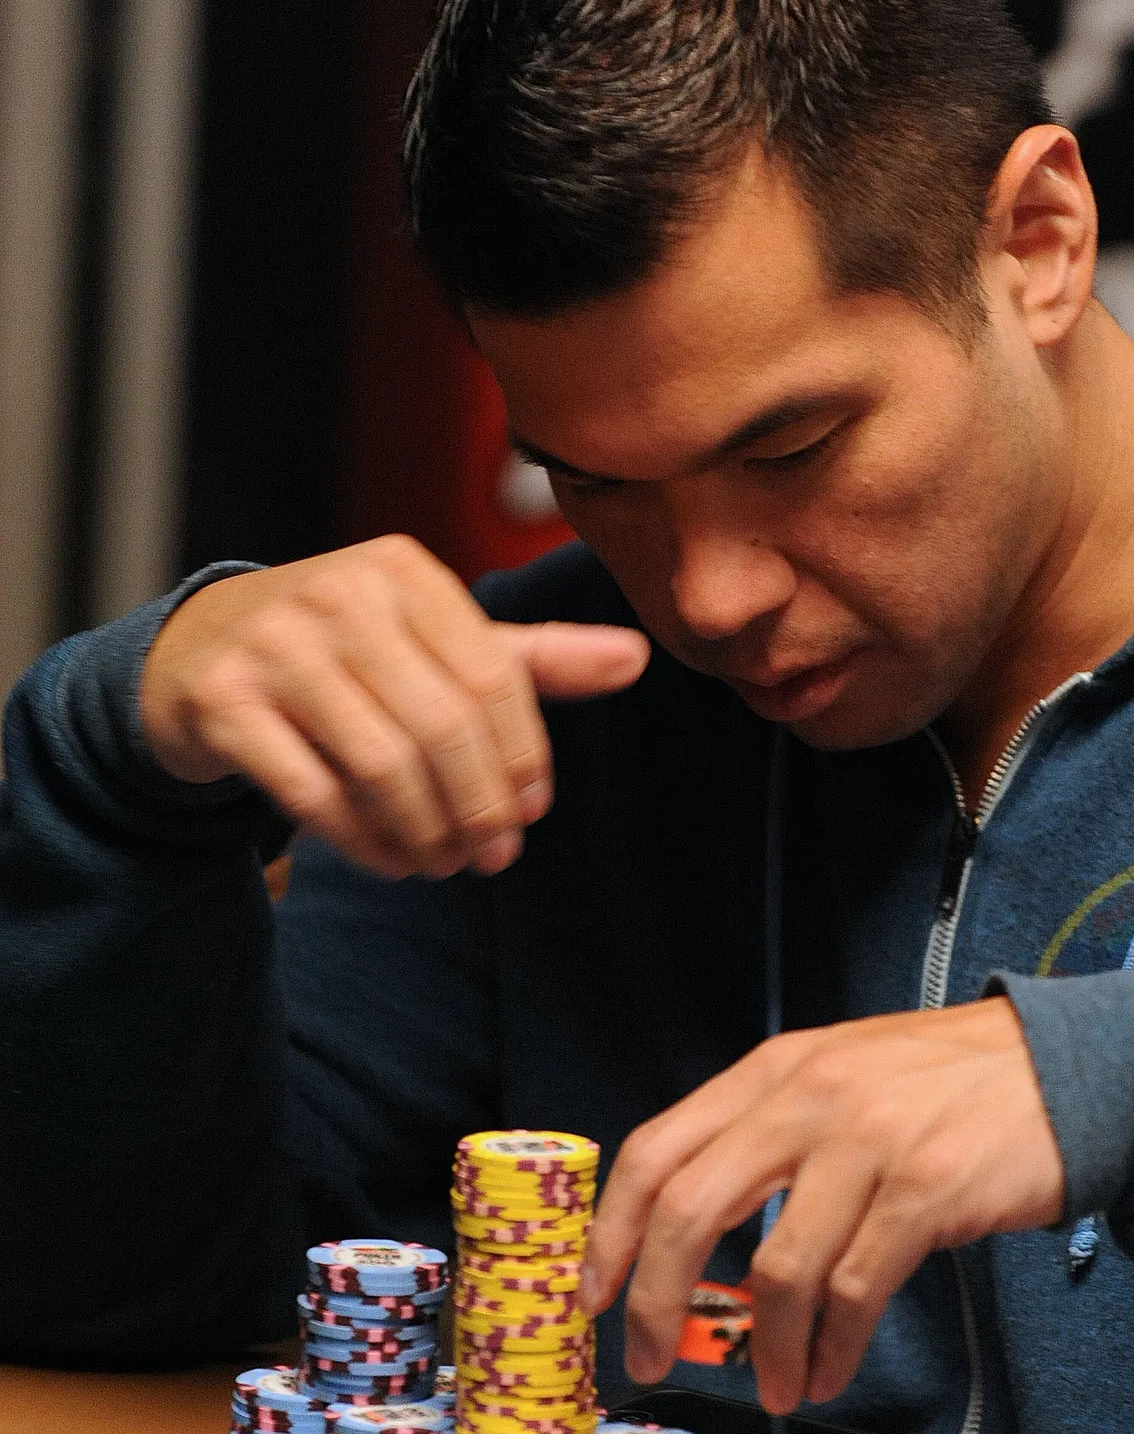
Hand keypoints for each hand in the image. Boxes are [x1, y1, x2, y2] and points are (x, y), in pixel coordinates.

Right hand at [139, 534, 648, 878]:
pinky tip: (391, 861)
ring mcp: (273, 647)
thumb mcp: (435, 639)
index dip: (522, 757)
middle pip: (443, 726)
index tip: (529, 811)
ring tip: (444, 863)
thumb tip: (637, 659)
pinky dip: (365, 842)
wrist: (196, 652)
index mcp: (404, 571)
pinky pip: (314, 793)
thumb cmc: (343, 650)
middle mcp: (338, 595)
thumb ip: (531, 657)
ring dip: (425, 832)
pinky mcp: (224, 704)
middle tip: (492, 858)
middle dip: (478, 807)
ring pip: (381, 764)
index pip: (493, 676)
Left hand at [580, 997, 1065, 1414]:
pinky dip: (833, 1347)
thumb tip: (691, 1227)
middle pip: (690, 1207)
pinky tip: (830, 1368)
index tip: (593, 1295)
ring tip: (777, 1385)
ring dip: (766, 1347)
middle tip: (652, 1357)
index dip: (611, 1230)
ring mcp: (868, 1142)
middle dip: (658, 1299)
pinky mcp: (927, 1191)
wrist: (1073, 1071)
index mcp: (775, 1070)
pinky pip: (854, 1291)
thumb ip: (769, 1132)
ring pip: (776, 1268)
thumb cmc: (949, 1087)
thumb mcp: (841, 1076)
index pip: (656, 1148)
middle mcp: (810, 1096)